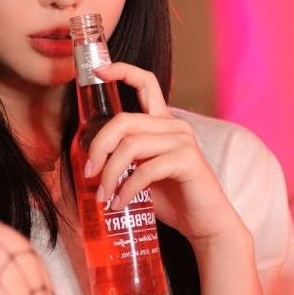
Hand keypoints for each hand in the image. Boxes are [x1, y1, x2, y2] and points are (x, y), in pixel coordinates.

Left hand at [84, 62, 247, 245]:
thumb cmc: (173, 199)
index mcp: (163, 123)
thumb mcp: (142, 173)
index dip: (122, 70)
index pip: (146, 82)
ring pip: (130, 146)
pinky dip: (126, 189)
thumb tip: (89, 161)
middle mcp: (174, 126)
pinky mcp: (187, 160)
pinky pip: (145, 170)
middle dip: (99, 147)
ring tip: (104, 196)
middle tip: (89, 173)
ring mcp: (183, 141)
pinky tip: (119, 204)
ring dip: (110, 174)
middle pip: (123, 121)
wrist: (204, 223)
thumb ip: (124, 159)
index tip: (98, 71)